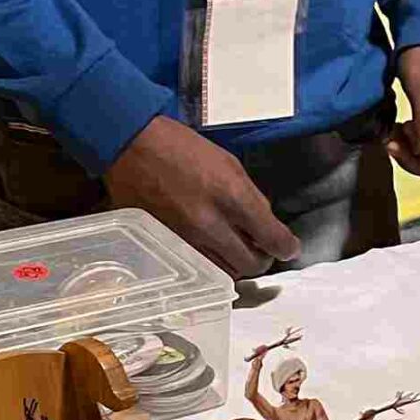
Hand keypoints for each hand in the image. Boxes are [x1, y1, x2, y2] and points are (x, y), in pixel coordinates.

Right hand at [108, 116, 300, 275]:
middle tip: (262, 248)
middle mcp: (211, 225)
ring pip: (226, 272)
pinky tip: (212, 246)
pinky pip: (200, 266)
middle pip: (252, 265)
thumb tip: (266, 222)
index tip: (288, 246)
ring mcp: (187, 239)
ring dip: (237, 263)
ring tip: (236, 247)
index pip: (273, 239)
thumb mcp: (228, 163)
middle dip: (263, 259)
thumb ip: (251, 196)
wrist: (131, 147)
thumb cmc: (181, 147)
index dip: (287, 247)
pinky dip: (212, 262)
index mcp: (232, 197)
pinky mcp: (167, 246)